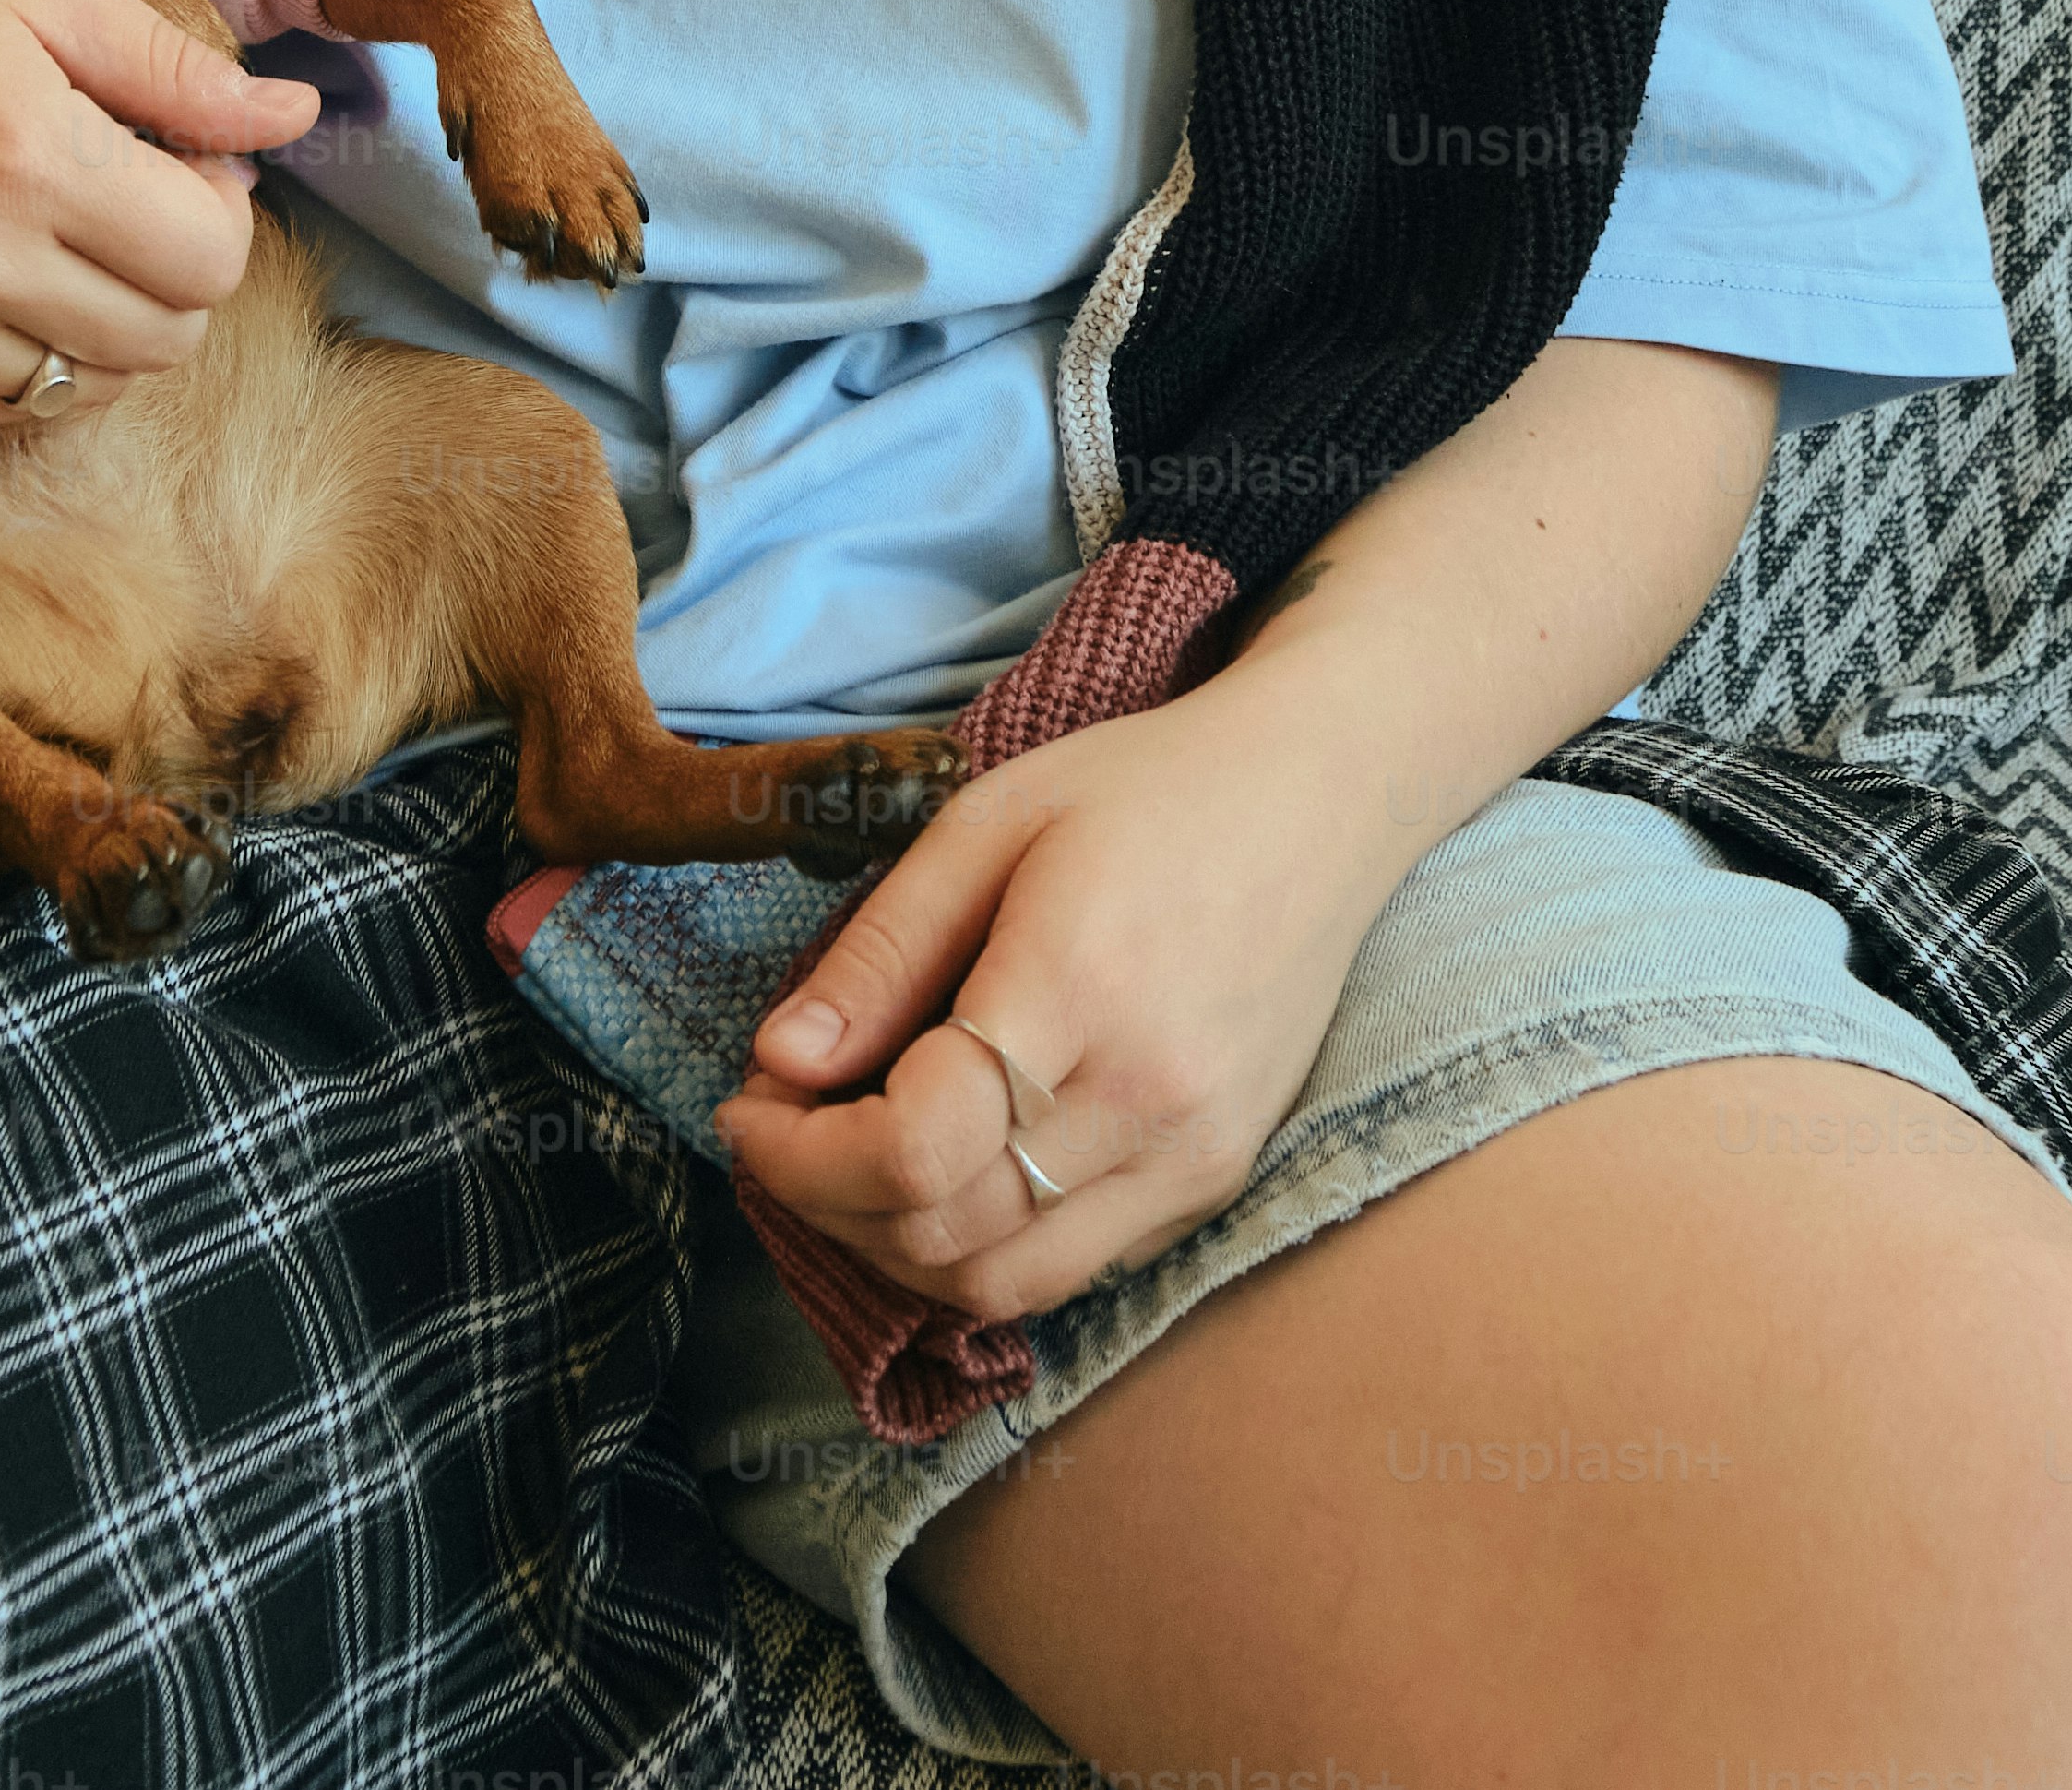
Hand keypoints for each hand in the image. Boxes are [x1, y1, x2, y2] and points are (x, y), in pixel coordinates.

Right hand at [0, 0, 316, 428]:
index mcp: (31, 150)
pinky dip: (30, 362)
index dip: (219, 209)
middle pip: (168, 336)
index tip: (173, 160)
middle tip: (124, 201)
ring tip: (61, 242)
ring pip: (93, 388)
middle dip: (177, 272)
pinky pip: (3, 413)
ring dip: (111, 324)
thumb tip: (295, 121)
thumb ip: (175, 66)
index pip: (213, 256)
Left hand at [713, 663, 1440, 1325]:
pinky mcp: (1216, 1179)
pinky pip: (1073, 1267)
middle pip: (946, 1234)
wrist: (1323, 801)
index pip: (911, 1145)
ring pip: (1005, 1282)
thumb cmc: (1149, 789)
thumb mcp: (987, 822)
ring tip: (850, 1162)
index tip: (748, 1102)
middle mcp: (1150, 1096)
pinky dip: (984, 1247)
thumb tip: (778, 1064)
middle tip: (783, 1129)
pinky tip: (948, 1172)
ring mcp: (1196, 1154)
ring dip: (896, 1247)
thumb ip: (880, 952)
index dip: (796, 1153)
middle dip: (827, 1204)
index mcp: (1081, 985)